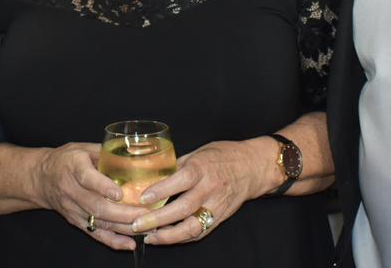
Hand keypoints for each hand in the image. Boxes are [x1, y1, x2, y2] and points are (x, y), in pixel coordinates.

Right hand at [32, 142, 147, 250]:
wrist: (41, 178)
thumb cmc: (66, 160)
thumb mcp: (83, 148)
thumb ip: (105, 152)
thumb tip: (134, 154)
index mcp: (74, 167)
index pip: (87, 178)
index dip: (103, 187)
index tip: (120, 194)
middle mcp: (72, 190)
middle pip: (97, 206)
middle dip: (123, 213)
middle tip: (146, 214)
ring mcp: (73, 209)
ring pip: (99, 222)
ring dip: (124, 227)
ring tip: (147, 228)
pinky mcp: (76, 221)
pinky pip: (95, 233)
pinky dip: (113, 241)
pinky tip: (130, 244)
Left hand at [129, 139, 265, 245]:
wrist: (253, 168)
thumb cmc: (223, 156)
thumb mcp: (198, 153)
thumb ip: (176, 167)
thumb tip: (151, 176)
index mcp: (203, 168)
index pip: (181, 180)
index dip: (161, 190)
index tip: (142, 198)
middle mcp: (210, 188)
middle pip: (183, 207)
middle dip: (158, 219)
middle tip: (137, 224)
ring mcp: (216, 206)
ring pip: (192, 226)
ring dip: (168, 235)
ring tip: (149, 237)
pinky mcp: (220, 218)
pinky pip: (199, 232)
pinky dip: (181, 238)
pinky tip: (165, 238)